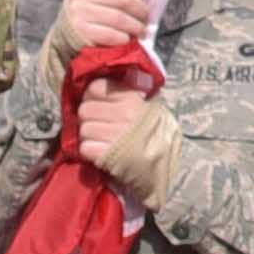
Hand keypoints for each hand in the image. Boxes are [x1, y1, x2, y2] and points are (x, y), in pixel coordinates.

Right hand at [55, 0, 150, 62]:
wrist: (67, 21)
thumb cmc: (93, 0)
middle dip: (141, 9)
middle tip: (146, 16)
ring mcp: (80, 10)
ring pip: (119, 18)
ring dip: (135, 26)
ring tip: (140, 29)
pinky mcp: (81, 29)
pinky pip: (109, 34)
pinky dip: (123, 38)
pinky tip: (127, 37)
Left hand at [78, 83, 183, 207]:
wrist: (170, 166)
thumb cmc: (156, 134)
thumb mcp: (146, 106)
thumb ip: (126, 94)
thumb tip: (99, 87)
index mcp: (131, 98)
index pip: (95, 88)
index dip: (92, 97)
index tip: (97, 105)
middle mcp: (123, 114)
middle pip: (85, 110)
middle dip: (88, 119)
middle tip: (97, 125)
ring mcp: (115, 135)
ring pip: (83, 129)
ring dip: (88, 137)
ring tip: (100, 141)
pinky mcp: (108, 156)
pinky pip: (85, 148)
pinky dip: (89, 151)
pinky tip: (100, 153)